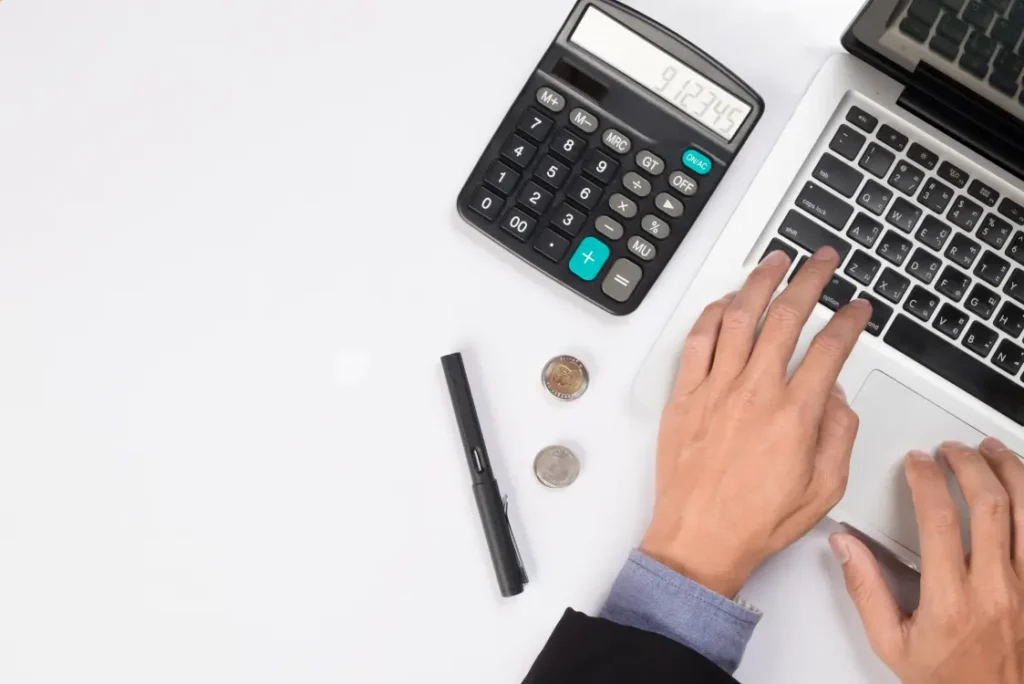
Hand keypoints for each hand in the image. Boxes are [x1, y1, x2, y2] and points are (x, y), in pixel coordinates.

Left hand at [641, 247, 871, 597]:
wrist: (699, 540)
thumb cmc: (755, 521)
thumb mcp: (824, 488)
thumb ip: (838, 434)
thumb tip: (836, 396)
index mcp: (794, 414)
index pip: (830, 349)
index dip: (849, 321)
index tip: (858, 308)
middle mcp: (754, 392)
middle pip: (786, 317)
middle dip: (809, 280)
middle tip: (821, 261)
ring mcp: (714, 390)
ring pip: (738, 317)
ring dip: (759, 282)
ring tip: (775, 261)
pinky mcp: (683, 396)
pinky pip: (696, 341)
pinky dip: (711, 314)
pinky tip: (724, 301)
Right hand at [832, 440, 1023, 683]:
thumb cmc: (950, 678)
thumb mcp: (891, 643)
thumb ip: (866, 589)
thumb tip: (846, 546)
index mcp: (951, 600)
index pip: (941, 520)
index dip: (927, 480)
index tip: (916, 463)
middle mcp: (996, 589)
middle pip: (991, 505)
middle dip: (970, 465)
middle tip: (952, 450)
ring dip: (1012, 473)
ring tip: (993, 451)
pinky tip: (1023, 487)